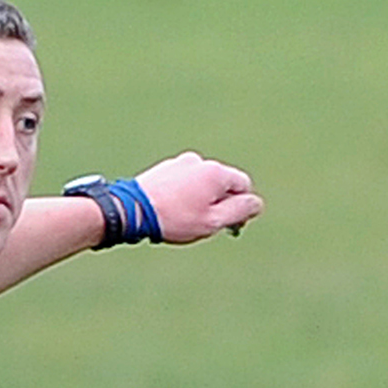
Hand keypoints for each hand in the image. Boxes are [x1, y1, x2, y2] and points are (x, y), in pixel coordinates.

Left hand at [135, 151, 262, 245]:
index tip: (228, 225)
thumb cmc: (175, 218)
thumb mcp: (214, 221)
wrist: (131, 209)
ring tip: (185, 218)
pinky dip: (185, 195)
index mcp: (216, 172)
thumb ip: (240, 211)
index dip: (241, 207)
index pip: (244, 186)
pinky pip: (185, 181)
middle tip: (205, 225)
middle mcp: (200, 162)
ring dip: (201, 199)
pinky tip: (173, 210)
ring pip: (203, 182)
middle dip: (220, 203)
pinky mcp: (164, 168)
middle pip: (223, 183)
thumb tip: (256, 203)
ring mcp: (180, 163)